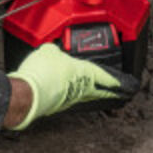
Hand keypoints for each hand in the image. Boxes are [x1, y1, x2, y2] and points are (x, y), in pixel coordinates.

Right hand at [6, 42, 138, 131]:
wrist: (27, 92)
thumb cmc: (43, 72)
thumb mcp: (49, 50)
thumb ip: (55, 49)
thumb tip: (53, 51)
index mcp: (84, 72)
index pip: (104, 75)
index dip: (114, 79)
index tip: (125, 84)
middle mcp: (80, 87)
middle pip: (99, 91)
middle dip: (110, 92)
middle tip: (120, 94)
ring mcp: (69, 97)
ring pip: (85, 95)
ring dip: (92, 93)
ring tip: (97, 92)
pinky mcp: (57, 103)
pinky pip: (71, 97)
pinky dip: (74, 94)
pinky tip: (69, 92)